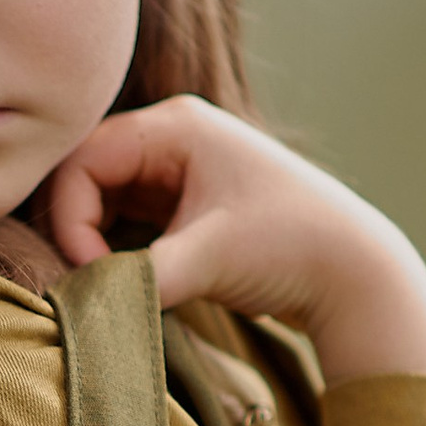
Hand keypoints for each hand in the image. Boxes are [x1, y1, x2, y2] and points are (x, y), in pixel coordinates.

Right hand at [45, 96, 425, 384]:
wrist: (355, 273)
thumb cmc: (291, 248)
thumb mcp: (207, 260)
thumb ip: (136, 278)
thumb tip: (80, 299)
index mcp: (176, 126)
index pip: (82, 161)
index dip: (71, 218)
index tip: (92, 271)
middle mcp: (174, 137)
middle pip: (84, 175)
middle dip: (78, 229)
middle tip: (94, 280)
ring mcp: (179, 169)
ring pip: (102, 200)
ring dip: (96, 242)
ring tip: (113, 282)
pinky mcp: (185, 203)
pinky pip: (125, 219)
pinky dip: (116, 249)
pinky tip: (130, 278)